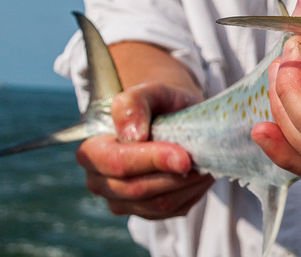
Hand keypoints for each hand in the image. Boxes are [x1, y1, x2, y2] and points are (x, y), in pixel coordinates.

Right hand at [76, 44, 214, 219]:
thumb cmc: (159, 104)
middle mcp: (101, 182)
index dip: (151, 160)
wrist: (175, 117)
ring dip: (188, 184)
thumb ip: (133, 104)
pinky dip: (193, 191)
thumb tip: (132, 135)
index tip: (183, 156)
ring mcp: (125, 202)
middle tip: (200, 158)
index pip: (116, 163)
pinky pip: (174, 209)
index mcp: (92, 152)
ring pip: (159, 203)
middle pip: (137, 188)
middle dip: (173, 174)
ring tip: (203, 161)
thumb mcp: (149, 92)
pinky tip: (200, 172)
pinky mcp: (151, 213)